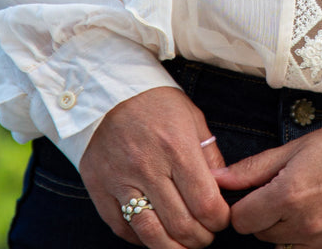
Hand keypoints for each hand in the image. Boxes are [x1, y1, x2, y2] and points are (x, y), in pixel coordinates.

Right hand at [80, 87, 230, 247]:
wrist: (106, 88)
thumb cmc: (155, 101)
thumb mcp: (191, 116)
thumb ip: (208, 154)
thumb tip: (222, 189)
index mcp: (176, 146)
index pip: (205, 203)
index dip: (219, 221)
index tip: (222, 219)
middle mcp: (148, 167)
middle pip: (181, 225)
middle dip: (200, 239)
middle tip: (205, 235)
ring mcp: (120, 180)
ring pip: (151, 234)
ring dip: (173, 248)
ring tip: (183, 244)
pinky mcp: (99, 188)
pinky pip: (122, 228)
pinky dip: (142, 239)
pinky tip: (156, 233)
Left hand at [214, 112, 321, 248]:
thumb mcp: (298, 146)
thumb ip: (255, 168)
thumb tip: (217, 179)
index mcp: (290, 194)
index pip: (241, 220)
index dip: (244, 205)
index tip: (256, 192)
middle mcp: (307, 225)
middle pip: (262, 234)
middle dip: (266, 214)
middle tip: (287, 188)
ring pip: (286, 246)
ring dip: (289, 227)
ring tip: (311, 197)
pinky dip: (314, 237)